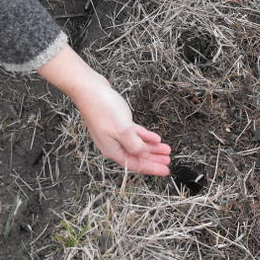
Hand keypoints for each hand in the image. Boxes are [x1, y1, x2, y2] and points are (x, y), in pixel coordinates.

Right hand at [37, 45, 170, 175]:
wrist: (89, 89)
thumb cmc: (103, 109)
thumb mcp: (122, 130)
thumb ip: (135, 145)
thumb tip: (144, 155)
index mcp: (113, 150)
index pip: (136, 164)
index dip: (152, 168)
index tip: (166, 170)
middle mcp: (114, 144)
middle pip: (138, 156)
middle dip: (154, 159)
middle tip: (169, 161)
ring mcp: (116, 133)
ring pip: (138, 144)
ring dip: (152, 147)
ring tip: (167, 150)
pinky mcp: (118, 122)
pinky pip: (135, 133)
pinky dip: (145, 136)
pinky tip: (156, 138)